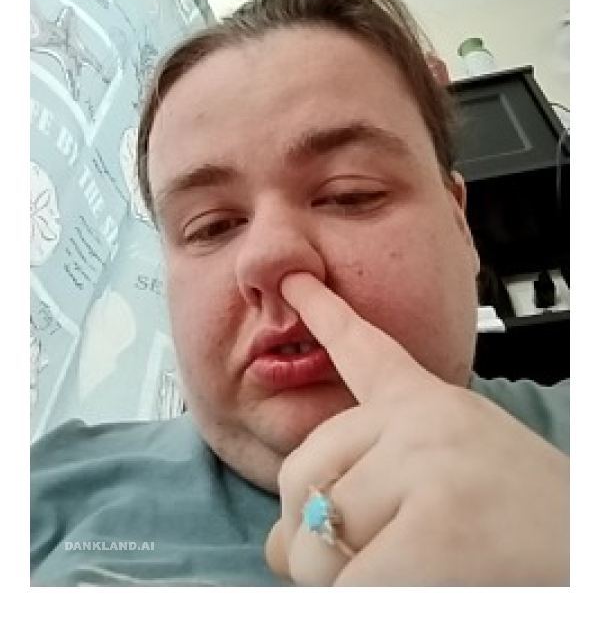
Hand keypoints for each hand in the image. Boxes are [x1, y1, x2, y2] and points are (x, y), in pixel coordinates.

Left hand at [265, 273, 568, 585]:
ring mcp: (427, 468)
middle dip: (312, 534)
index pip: (363, 350)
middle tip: (371, 557)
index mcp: (433, 406)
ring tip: (411, 575)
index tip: (295, 280)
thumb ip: (371, 496)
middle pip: (300, 473)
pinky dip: (370, 601)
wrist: (596, 562)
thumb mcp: (451, 487)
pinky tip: (428, 590)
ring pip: (312, 541)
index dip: (325, 314)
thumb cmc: (534, 532)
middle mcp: (424, 423)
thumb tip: (280, 543)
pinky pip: (348, 585)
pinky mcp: (434, 532)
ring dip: (340, 581)